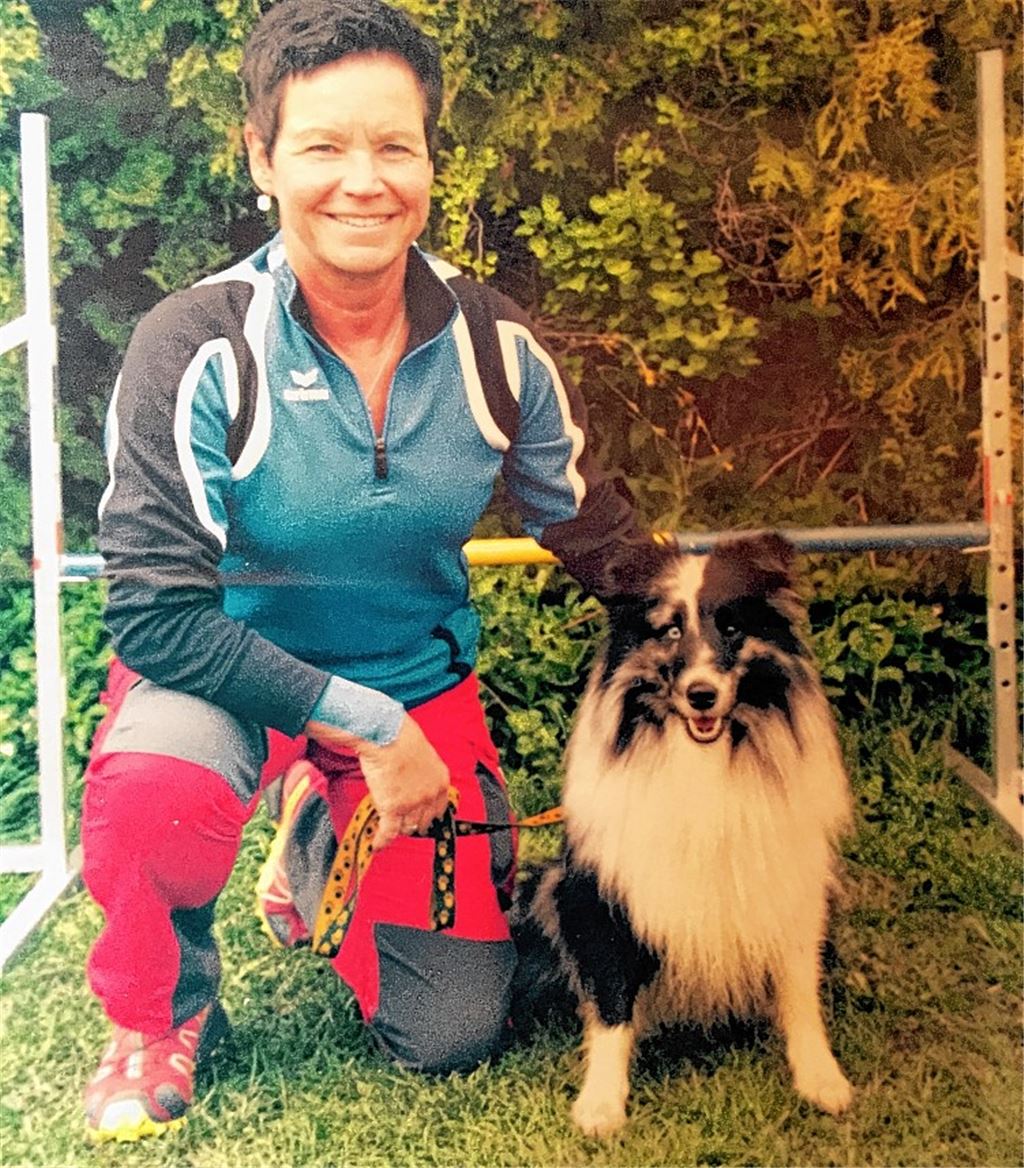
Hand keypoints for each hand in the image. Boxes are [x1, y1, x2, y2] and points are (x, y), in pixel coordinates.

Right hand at [305, 714, 449, 848]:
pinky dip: (382, 841)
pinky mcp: (393, 808)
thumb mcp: (423, 753)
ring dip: (397, 828)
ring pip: (406, 827)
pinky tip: (376, 846)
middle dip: (413, 822)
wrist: (386, 734)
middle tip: (403, 822)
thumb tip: (414, 776)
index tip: (423, 818)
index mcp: (440, 780)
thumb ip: (423, 771)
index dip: (428, 815)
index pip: (439, 808)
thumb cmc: (400, 736)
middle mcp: (430, 795)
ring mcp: (412, 803)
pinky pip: (388, 832)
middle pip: (423, 821)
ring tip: (388, 829)